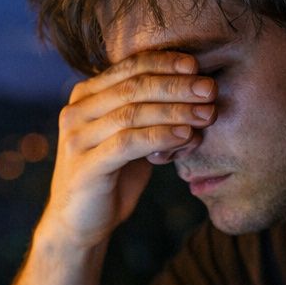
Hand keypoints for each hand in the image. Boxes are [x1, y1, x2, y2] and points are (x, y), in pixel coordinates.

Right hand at [42, 51, 214, 248]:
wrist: (80, 222)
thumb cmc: (111, 176)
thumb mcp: (131, 137)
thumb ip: (151, 115)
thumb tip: (199, 94)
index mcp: (85, 97)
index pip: (129, 67)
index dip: (164, 62)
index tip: (197, 65)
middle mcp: (76, 112)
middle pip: (132, 87)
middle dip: (176, 85)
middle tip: (209, 89)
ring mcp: (76, 139)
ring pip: (131, 113)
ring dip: (174, 111)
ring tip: (206, 113)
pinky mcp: (84, 167)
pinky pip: (127, 144)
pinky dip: (159, 136)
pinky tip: (185, 136)